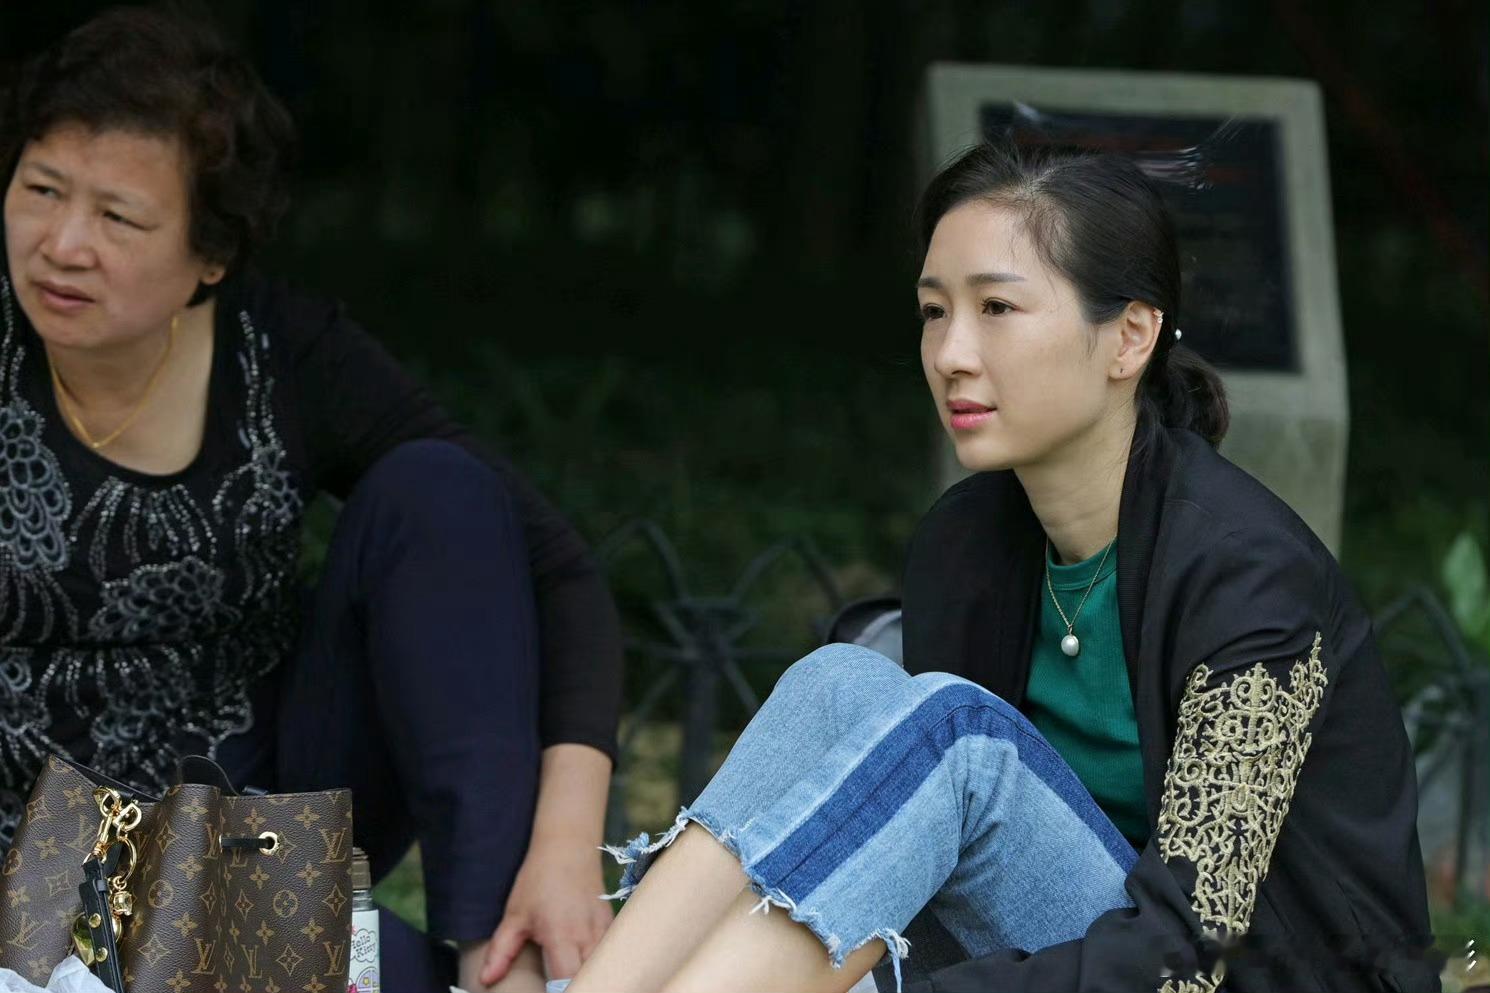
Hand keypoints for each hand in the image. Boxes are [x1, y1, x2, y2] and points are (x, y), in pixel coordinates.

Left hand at [477, 840, 614, 986]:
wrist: (568, 846)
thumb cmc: (538, 879)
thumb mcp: (515, 915)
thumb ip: (501, 951)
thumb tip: (486, 980)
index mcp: (561, 936)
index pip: (568, 981)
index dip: (561, 992)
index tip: (550, 991)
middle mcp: (588, 936)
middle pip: (591, 978)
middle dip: (579, 985)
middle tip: (557, 984)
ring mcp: (604, 930)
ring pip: (604, 966)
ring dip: (591, 975)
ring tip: (573, 977)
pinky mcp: (612, 924)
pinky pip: (610, 953)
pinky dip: (601, 963)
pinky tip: (588, 964)